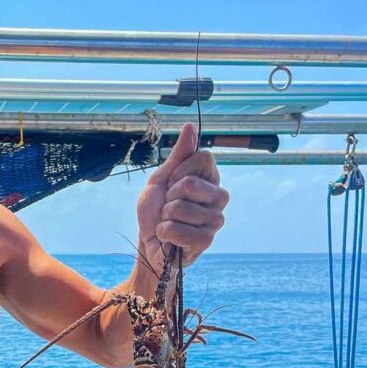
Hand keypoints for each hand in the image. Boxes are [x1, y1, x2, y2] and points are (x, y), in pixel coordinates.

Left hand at [136, 123, 228, 272]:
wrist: (148, 242)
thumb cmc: (156, 210)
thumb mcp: (162, 178)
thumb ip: (178, 155)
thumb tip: (190, 126)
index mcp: (210, 178)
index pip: (203, 157)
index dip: (178, 171)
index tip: (171, 184)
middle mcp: (219, 197)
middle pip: (191, 183)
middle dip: (169, 196)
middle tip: (169, 207)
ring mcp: (215, 220)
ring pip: (181, 208)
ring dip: (165, 217)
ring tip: (169, 222)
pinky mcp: (206, 241)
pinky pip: (179, 230)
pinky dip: (165, 233)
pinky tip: (169, 237)